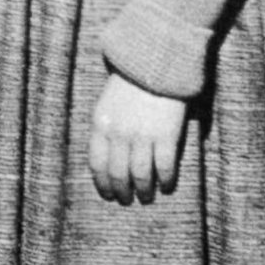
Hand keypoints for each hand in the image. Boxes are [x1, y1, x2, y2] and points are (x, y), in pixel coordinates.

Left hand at [88, 70, 185, 203]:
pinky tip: (167, 186)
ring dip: (144, 191)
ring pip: (140, 175)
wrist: (154, 63)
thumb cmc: (130, 82)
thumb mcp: (107, 103)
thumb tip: (108, 158)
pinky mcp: (166, 135)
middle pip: (117, 173)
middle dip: (121, 192)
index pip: (96, 164)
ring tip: (147, 198)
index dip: (102, 183)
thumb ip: (106, 129)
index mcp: (100, 125)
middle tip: (127, 201)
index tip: (107, 194)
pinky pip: (164, 167)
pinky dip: (166, 180)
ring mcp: (142, 136)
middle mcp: (118, 134)